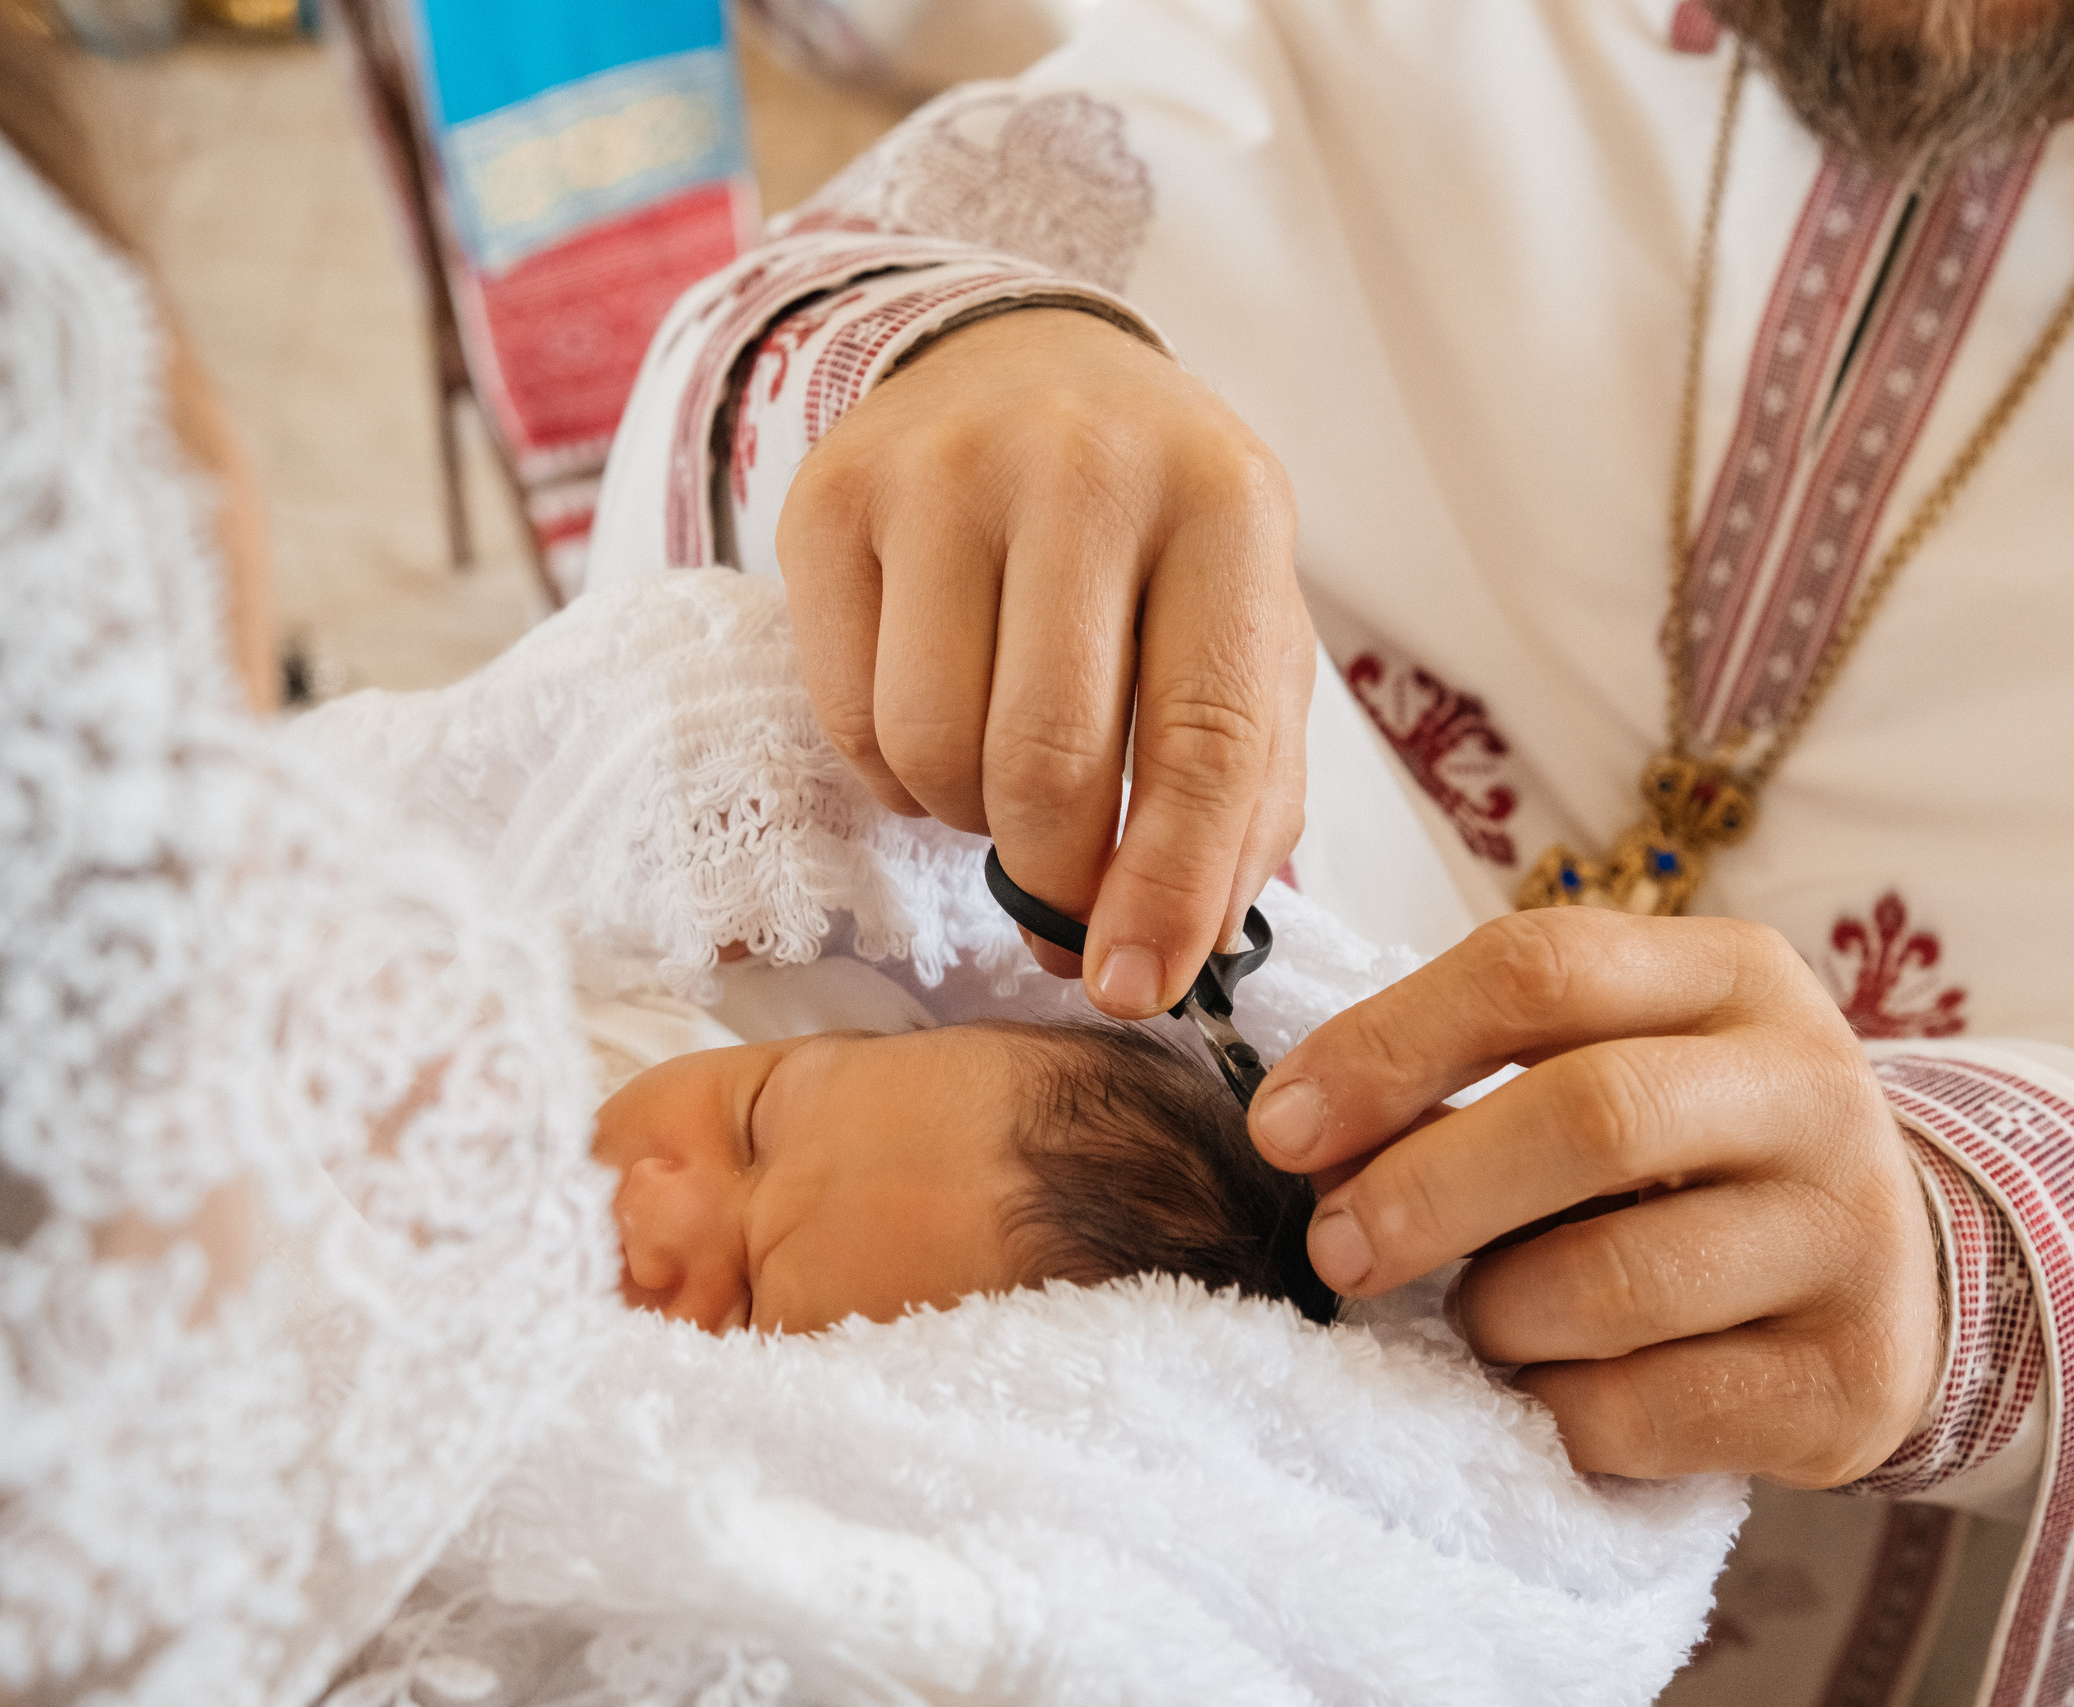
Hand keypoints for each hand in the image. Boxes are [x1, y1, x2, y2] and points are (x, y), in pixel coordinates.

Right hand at [777, 308, 1314, 1015]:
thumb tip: (1162, 961)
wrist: (1026, 369)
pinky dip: (894, 777)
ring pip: (933, 747)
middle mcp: (1083, 468)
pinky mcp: (829, 497)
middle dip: (1054, 878)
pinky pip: (846, 717)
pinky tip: (938, 730)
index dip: (1170, 888)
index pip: (1205, 737)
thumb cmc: (1156, 545)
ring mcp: (942, 470)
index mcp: (1226, 507)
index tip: (1132, 987)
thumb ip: (1239, 801)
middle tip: (1062, 903)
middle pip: (1048, 760)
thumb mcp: (1243, 641)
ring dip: (967, 822)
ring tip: (1004, 781)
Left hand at [1246, 908, 1941, 1486]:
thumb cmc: (1692, 1153)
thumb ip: (1476, 1071)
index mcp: (1732, 975)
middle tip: (1335, 1249)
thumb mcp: (1612, 1058)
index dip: (1388, 1045)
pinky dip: (1558, 1409)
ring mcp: (1848, 1237)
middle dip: (1427, 1190)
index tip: (1281, 1128)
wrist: (1891, 1277)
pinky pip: (1647, 1412)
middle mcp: (1810, 1087)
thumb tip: (1308, 1138)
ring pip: (1616, 1282)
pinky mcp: (1849, 1381)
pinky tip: (1551, 1387)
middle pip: (1591, 1116)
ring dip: (1496, 1312)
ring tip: (1481, 1316)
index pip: (1538, 968)